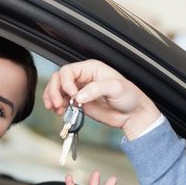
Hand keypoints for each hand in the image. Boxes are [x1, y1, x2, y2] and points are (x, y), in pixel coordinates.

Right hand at [43, 59, 160, 138]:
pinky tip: (59, 112)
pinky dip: (56, 106)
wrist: (133, 115)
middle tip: (57, 103)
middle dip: (54, 90)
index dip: (65, 82)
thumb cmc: (129, 97)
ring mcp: (79, 91)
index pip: (68, 70)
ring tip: (56, 108)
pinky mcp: (78, 103)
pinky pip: (62, 102)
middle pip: (58, 79)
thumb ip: (96, 89)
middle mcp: (83, 78)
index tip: (72, 94)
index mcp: (91, 69)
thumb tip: (78, 96)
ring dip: (52, 98)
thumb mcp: (116, 88)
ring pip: (57, 90)